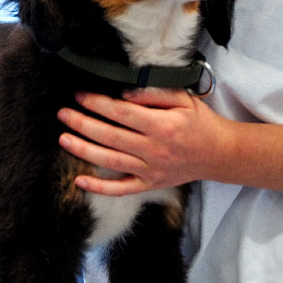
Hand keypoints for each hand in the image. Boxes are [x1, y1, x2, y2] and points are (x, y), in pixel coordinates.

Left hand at [56, 88, 227, 195]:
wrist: (220, 154)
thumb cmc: (199, 122)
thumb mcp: (183, 99)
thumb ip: (154, 94)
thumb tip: (125, 93)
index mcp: (162, 126)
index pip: (122, 113)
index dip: (98, 104)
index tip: (80, 95)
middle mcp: (154, 149)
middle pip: (111, 136)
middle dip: (83, 124)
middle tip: (63, 114)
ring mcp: (151, 170)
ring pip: (111, 161)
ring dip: (84, 150)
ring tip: (64, 139)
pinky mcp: (150, 184)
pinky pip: (122, 189)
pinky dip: (100, 188)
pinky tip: (80, 181)